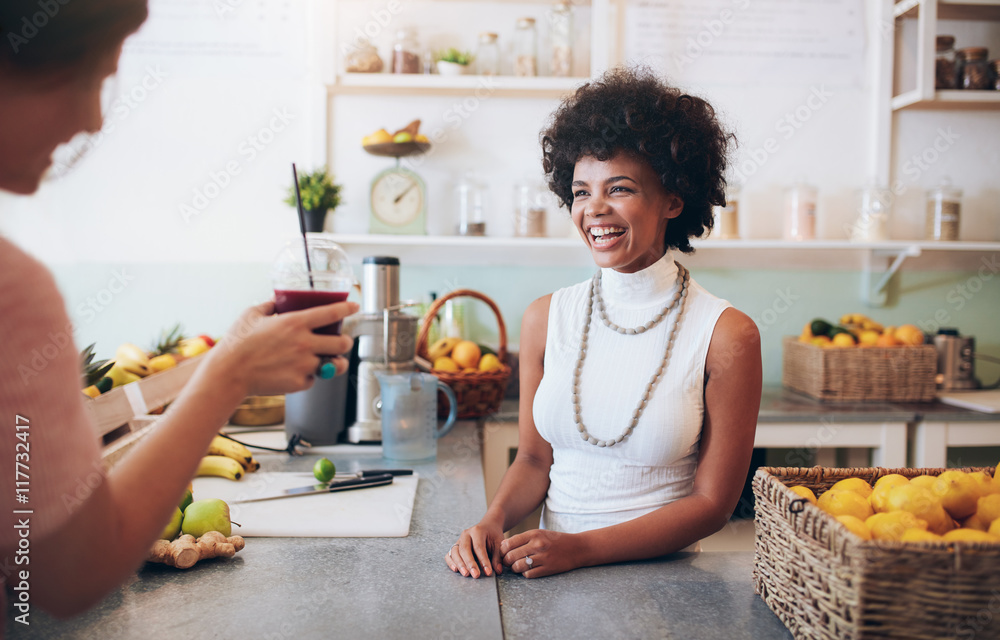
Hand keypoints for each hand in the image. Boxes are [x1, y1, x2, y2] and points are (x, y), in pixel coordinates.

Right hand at [208, 299, 357, 395]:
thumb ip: (270, 305)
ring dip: (337, 362)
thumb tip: (278, 299)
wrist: (229, 374)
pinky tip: (298, 372)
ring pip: (334, 364)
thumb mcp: (252, 314)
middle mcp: (304, 343)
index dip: (348, 309)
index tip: (355, 307)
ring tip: (332, 360)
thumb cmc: (237, 343)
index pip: (332, 313)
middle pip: (342, 342)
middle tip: (343, 341)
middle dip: (346, 341)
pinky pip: (313, 379)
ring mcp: (304, 365)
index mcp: (295, 323)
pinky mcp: (300, 383)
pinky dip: (309, 376)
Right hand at [445, 519, 503, 578]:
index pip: (479, 547)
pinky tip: (456, 570)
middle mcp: (466, 534)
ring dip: (460, 564)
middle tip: (476, 575)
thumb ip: (498, 557)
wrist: (487, 527)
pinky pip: (449, 554)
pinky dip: (451, 562)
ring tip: (466, 574)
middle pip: (464, 549)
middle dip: (470, 563)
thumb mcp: (499, 543)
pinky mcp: (455, 546)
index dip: (483, 561)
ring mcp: (459, 540)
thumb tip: (498, 570)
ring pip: (455, 552)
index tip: (488, 572)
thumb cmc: (493, 536)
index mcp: (477, 530)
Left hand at [500, 529, 583, 577]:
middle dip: (506, 561)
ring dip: (515, 569)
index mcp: (534, 534)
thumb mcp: (540, 533)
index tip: (503, 553)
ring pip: (517, 567)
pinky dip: (525, 574)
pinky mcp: (548, 569)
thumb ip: (522, 539)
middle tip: (508, 563)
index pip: (508, 543)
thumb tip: (503, 546)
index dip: (502, 551)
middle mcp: (537, 545)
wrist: (577, 548)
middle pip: (511, 556)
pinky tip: (528, 570)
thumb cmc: (555, 540)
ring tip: (517, 567)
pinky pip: (528, 574)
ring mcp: (543, 557)